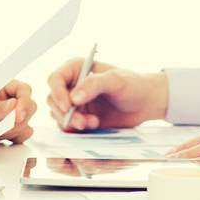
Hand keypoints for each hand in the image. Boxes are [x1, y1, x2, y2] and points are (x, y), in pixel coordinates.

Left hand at [0, 77, 36, 142]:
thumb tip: (13, 107)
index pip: (21, 88)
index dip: (24, 99)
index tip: (18, 112)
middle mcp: (4, 99)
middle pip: (28, 106)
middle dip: (20, 117)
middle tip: (6, 126)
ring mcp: (5, 116)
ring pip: (26, 122)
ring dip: (16, 129)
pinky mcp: (3, 131)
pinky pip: (21, 134)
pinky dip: (15, 138)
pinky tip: (2, 138)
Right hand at [44, 57, 167, 130]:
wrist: (146, 103)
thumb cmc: (133, 85)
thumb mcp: (116, 81)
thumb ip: (94, 85)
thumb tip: (74, 97)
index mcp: (77, 69)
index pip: (55, 79)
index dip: (57, 93)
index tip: (68, 106)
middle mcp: (72, 86)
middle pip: (53, 100)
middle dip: (65, 113)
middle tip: (82, 122)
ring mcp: (76, 103)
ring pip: (59, 115)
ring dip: (72, 122)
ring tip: (93, 123)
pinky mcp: (81, 118)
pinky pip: (69, 126)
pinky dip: (77, 130)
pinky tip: (94, 126)